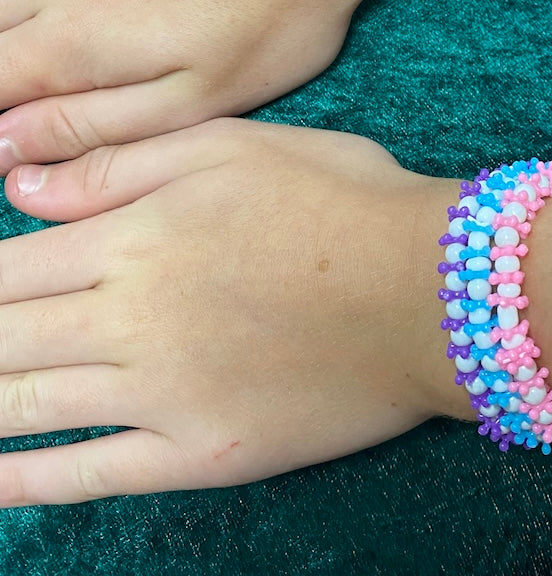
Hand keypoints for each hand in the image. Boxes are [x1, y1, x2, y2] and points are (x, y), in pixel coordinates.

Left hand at [0, 119, 468, 504]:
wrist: (431, 285)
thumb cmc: (342, 196)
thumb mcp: (235, 145)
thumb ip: (123, 163)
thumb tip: (18, 189)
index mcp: (135, 240)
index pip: (5, 270)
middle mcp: (130, 322)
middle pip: (0, 343)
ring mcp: (162, 396)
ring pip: (26, 409)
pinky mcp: (203, 452)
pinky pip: (93, 476)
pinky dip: (26, 483)